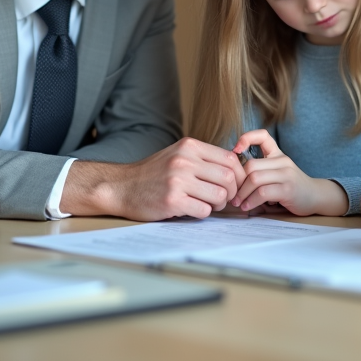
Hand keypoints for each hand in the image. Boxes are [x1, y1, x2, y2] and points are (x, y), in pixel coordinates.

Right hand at [61, 137, 246, 220]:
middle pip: (229, 178)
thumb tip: (236, 168)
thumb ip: (203, 158)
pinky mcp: (172, 201)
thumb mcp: (178, 154)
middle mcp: (185, 160)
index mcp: (189, 146)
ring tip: (207, 204)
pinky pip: (203, 211)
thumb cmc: (153, 173)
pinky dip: (203, 213)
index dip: (239, 174)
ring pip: (219, 195)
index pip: (229, 158)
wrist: (121, 187)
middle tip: (224, 199)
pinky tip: (192, 209)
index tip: (237, 185)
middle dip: (232, 192)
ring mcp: (178, 181)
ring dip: (218, 204)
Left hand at [230, 130, 347, 216]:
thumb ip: (261, 168)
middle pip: (251, 165)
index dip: (246, 138)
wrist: (315, 196)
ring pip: (254, 179)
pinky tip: (248, 207)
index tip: (235, 151)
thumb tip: (233, 175)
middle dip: (238, 182)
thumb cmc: (291, 186)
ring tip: (238, 202)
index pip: (262, 136)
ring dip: (242, 194)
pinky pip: (263, 192)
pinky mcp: (288, 189)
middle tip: (232, 194)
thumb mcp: (278, 171)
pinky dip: (251, 201)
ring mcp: (286, 174)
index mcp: (278, 154)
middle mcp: (282, 161)